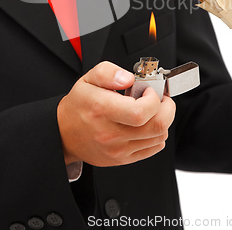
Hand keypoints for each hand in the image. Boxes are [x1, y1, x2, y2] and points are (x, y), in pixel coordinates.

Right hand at [57, 61, 175, 166]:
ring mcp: (118, 149)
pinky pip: (153, 148)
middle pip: (157, 126)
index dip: (154, 99)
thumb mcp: (88, 79)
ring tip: (152, 109)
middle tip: (159, 98)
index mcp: (103, 110)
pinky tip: (147, 123)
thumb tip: (128, 78)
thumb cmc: (79, 105)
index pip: (141, 112)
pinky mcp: (123, 159)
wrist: (64, 133)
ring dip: (163, 120)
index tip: (149, 90)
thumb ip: (109, 72)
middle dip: (167, 108)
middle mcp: (111, 133)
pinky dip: (158, 134)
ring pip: (159, 137)